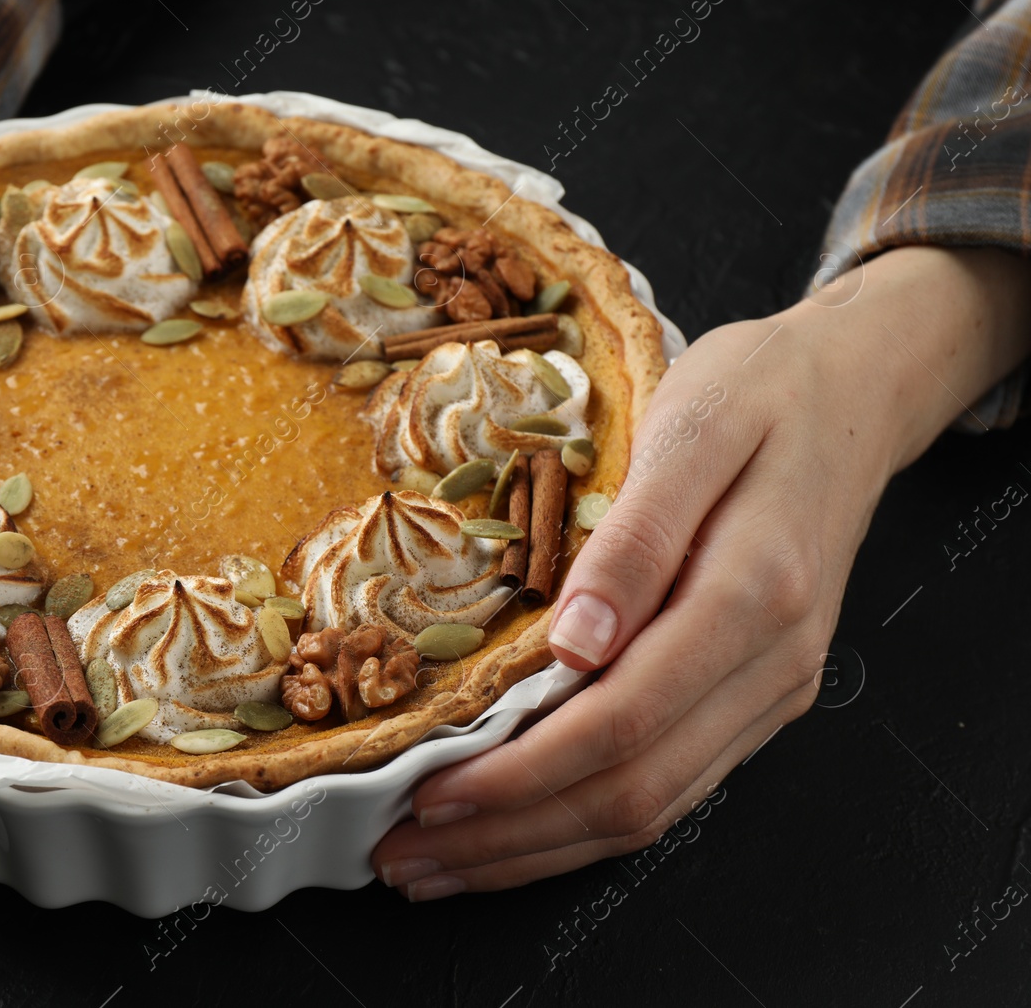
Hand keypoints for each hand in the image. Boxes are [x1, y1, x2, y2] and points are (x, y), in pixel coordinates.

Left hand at [373, 245, 1030, 899]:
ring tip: (440, 864)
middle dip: (511, 835)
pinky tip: (519, 829)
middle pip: (633, 792)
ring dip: (539, 849)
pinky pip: (671, 786)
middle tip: (403, 854)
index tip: (433, 792)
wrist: (853, 393)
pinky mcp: (756, 697)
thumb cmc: (761, 393)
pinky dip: (585, 823)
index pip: (624, 721)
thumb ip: (635, 539)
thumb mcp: (690, 428)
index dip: (522, 773)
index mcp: (754, 596)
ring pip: (652, 809)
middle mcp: (770, 666)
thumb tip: (571, 646)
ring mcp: (770, 691)